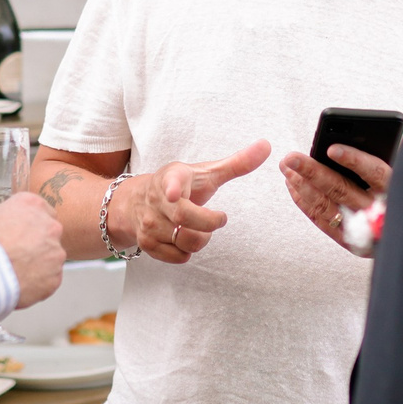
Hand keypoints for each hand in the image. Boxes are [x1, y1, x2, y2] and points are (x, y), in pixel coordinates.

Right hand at [0, 195, 64, 306]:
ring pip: (50, 259)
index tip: (19, 235)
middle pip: (49, 234)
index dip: (29, 226)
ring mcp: (55, 252)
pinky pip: (48, 281)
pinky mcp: (55, 277)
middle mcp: (50, 226)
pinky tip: (18, 286)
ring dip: (37, 265)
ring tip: (14, 274)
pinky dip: (36, 285)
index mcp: (32, 205)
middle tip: (17, 255)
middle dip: (37, 244)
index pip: (41, 212)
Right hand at [120, 142, 270, 263]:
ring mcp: (149, 223)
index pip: (171, 182)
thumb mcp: (205, 172)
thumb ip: (237, 163)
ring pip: (187, 242)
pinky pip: (179, 257)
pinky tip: (182, 237)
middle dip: (209, 223)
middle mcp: (157, 200)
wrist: (135, 202)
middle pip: (186, 220)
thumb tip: (267, 146)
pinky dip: (187, 251)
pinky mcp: (147, 243)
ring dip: (201, 239)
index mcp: (172, 177)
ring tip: (197, 227)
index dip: (172, 188)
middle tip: (218, 217)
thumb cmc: (180, 185)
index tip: (173, 193)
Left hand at [279, 146, 388, 251]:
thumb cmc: (398, 194)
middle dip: (312, 172)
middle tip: (291, 158)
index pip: (375, 173)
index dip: (354, 160)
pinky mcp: (352, 243)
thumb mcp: (398, 178)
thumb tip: (336, 148)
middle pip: (342, 190)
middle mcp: (380, 214)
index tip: (331, 149)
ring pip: (326, 207)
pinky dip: (304, 202)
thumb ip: (374, 165)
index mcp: (396, 191)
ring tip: (287, 167)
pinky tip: (293, 186)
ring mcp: (364, 231)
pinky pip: (322, 221)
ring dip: (302, 185)